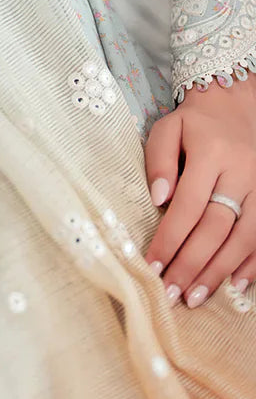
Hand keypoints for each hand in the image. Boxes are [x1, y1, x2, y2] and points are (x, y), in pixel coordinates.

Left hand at [144, 75, 255, 306]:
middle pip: (216, 226)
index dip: (170, 239)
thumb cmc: (195, 121)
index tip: (152, 265)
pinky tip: (235, 285)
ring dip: (220, 271)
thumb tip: (158, 199)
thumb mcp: (168, 128)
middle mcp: (241, 172)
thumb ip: (158, 160)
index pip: (187, 204)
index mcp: (210, 152)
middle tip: (171, 293)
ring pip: (244, 237)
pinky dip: (251, 263)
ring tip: (196, 297)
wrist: (236, 102)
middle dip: (192, 264)